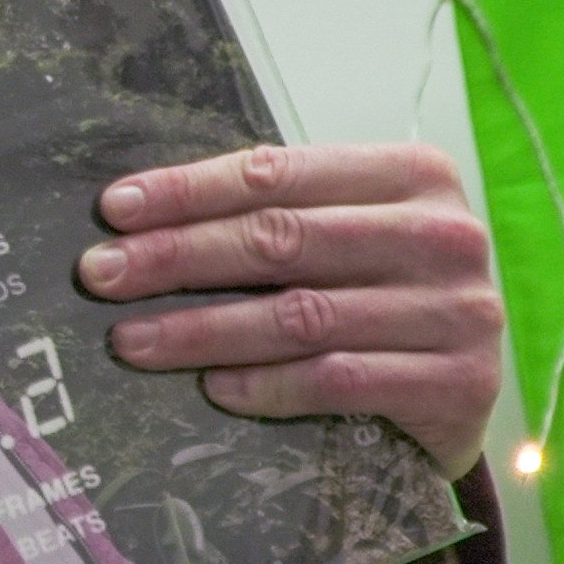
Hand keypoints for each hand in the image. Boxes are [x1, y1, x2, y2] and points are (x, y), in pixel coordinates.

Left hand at [76, 143, 505, 480]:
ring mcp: (460, 312)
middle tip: (100, 275)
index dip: (189, 190)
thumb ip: (276, 214)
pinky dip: (266, 385)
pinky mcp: (459, 385)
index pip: (279, 174)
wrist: (463, 389)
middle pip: (282, 240)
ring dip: (202, 329)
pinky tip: (211, 388)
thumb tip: (138, 218)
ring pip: (302, 316)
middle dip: (178, 257)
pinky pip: (338, 381)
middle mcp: (446, 236)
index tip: (114, 209)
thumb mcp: (344, 234)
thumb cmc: (382, 294)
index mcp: (415, 176)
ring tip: (130, 340)